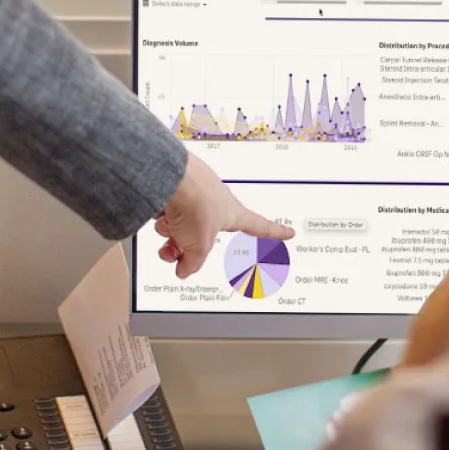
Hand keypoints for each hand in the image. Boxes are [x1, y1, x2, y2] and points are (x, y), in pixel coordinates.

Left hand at [155, 154, 294, 278]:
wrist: (171, 179)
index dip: (275, 232)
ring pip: (183, 228)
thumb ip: (193, 263)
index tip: (289, 233)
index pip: (260, 226)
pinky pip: (169, 216)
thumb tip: (184, 270)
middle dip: (188, 247)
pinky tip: (159, 217)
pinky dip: (162, 221)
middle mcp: (216, 203)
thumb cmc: (195, 202)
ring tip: (167, 230)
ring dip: (171, 236)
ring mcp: (196, 196)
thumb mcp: (199, 246)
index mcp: (234, 214)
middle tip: (178, 252)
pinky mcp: (176, 191)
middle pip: (204, 236)